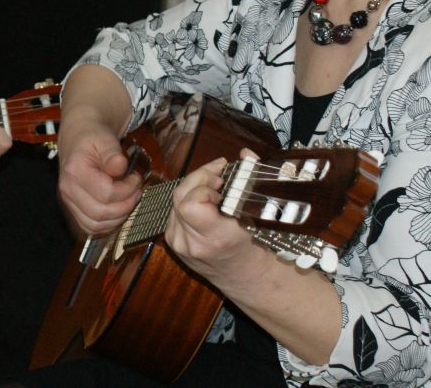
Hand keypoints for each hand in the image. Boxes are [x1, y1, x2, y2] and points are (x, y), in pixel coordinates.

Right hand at [56, 114, 142, 236]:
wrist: (78, 138)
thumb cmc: (93, 137)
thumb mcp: (106, 139)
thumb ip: (113, 154)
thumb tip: (120, 165)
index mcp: (75, 171)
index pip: (105, 193)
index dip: (127, 190)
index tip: (136, 178)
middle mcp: (67, 189)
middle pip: (99, 213)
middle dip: (125, 207)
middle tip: (137, 192)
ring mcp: (68, 201)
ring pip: (94, 225)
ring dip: (117, 218)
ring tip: (129, 201)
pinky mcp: (73, 209)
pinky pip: (90, 227)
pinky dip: (107, 224)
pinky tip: (119, 210)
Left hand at [163, 153, 264, 284]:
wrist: (245, 276)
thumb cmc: (254, 245)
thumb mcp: (258, 216)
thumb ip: (250, 180)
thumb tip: (245, 153)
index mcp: (215, 238)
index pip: (191, 204)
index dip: (204, 187)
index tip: (223, 186)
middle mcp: (191, 243)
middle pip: (180, 196)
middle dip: (199, 178)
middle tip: (219, 176)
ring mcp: (178, 244)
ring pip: (175, 200)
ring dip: (194, 187)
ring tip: (215, 186)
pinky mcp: (172, 241)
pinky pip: (174, 210)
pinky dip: (189, 199)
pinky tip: (205, 200)